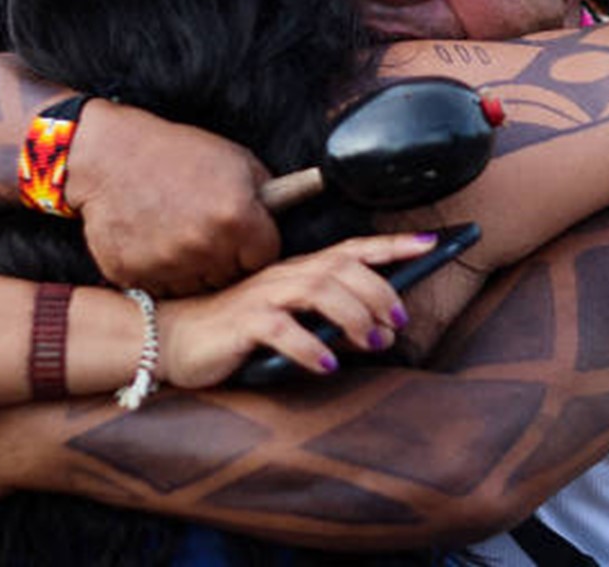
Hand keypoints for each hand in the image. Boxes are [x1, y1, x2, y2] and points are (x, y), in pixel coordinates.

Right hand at [67, 101, 279, 296]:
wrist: (109, 156)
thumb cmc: (175, 153)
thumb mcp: (234, 159)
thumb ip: (266, 193)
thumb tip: (284, 217)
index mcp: (236, 217)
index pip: (265, 257)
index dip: (256, 245)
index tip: (244, 236)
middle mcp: (205, 247)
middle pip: (233, 277)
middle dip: (227, 260)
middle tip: (209, 234)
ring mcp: (168, 265)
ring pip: (199, 289)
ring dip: (196, 271)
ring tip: (181, 237)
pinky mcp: (135, 277)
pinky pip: (161, 289)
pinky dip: (162, 273)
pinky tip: (155, 243)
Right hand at [159, 233, 436, 388]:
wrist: (175, 340)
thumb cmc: (240, 330)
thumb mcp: (293, 319)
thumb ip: (332, 318)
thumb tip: (381, 330)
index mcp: (300, 271)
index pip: (354, 249)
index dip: (393, 245)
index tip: (433, 244)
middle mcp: (285, 276)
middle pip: (342, 268)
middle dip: (379, 290)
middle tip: (399, 322)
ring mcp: (264, 297)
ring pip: (318, 290)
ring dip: (353, 316)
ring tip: (375, 343)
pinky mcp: (243, 324)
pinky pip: (281, 329)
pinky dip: (309, 346)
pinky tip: (328, 364)